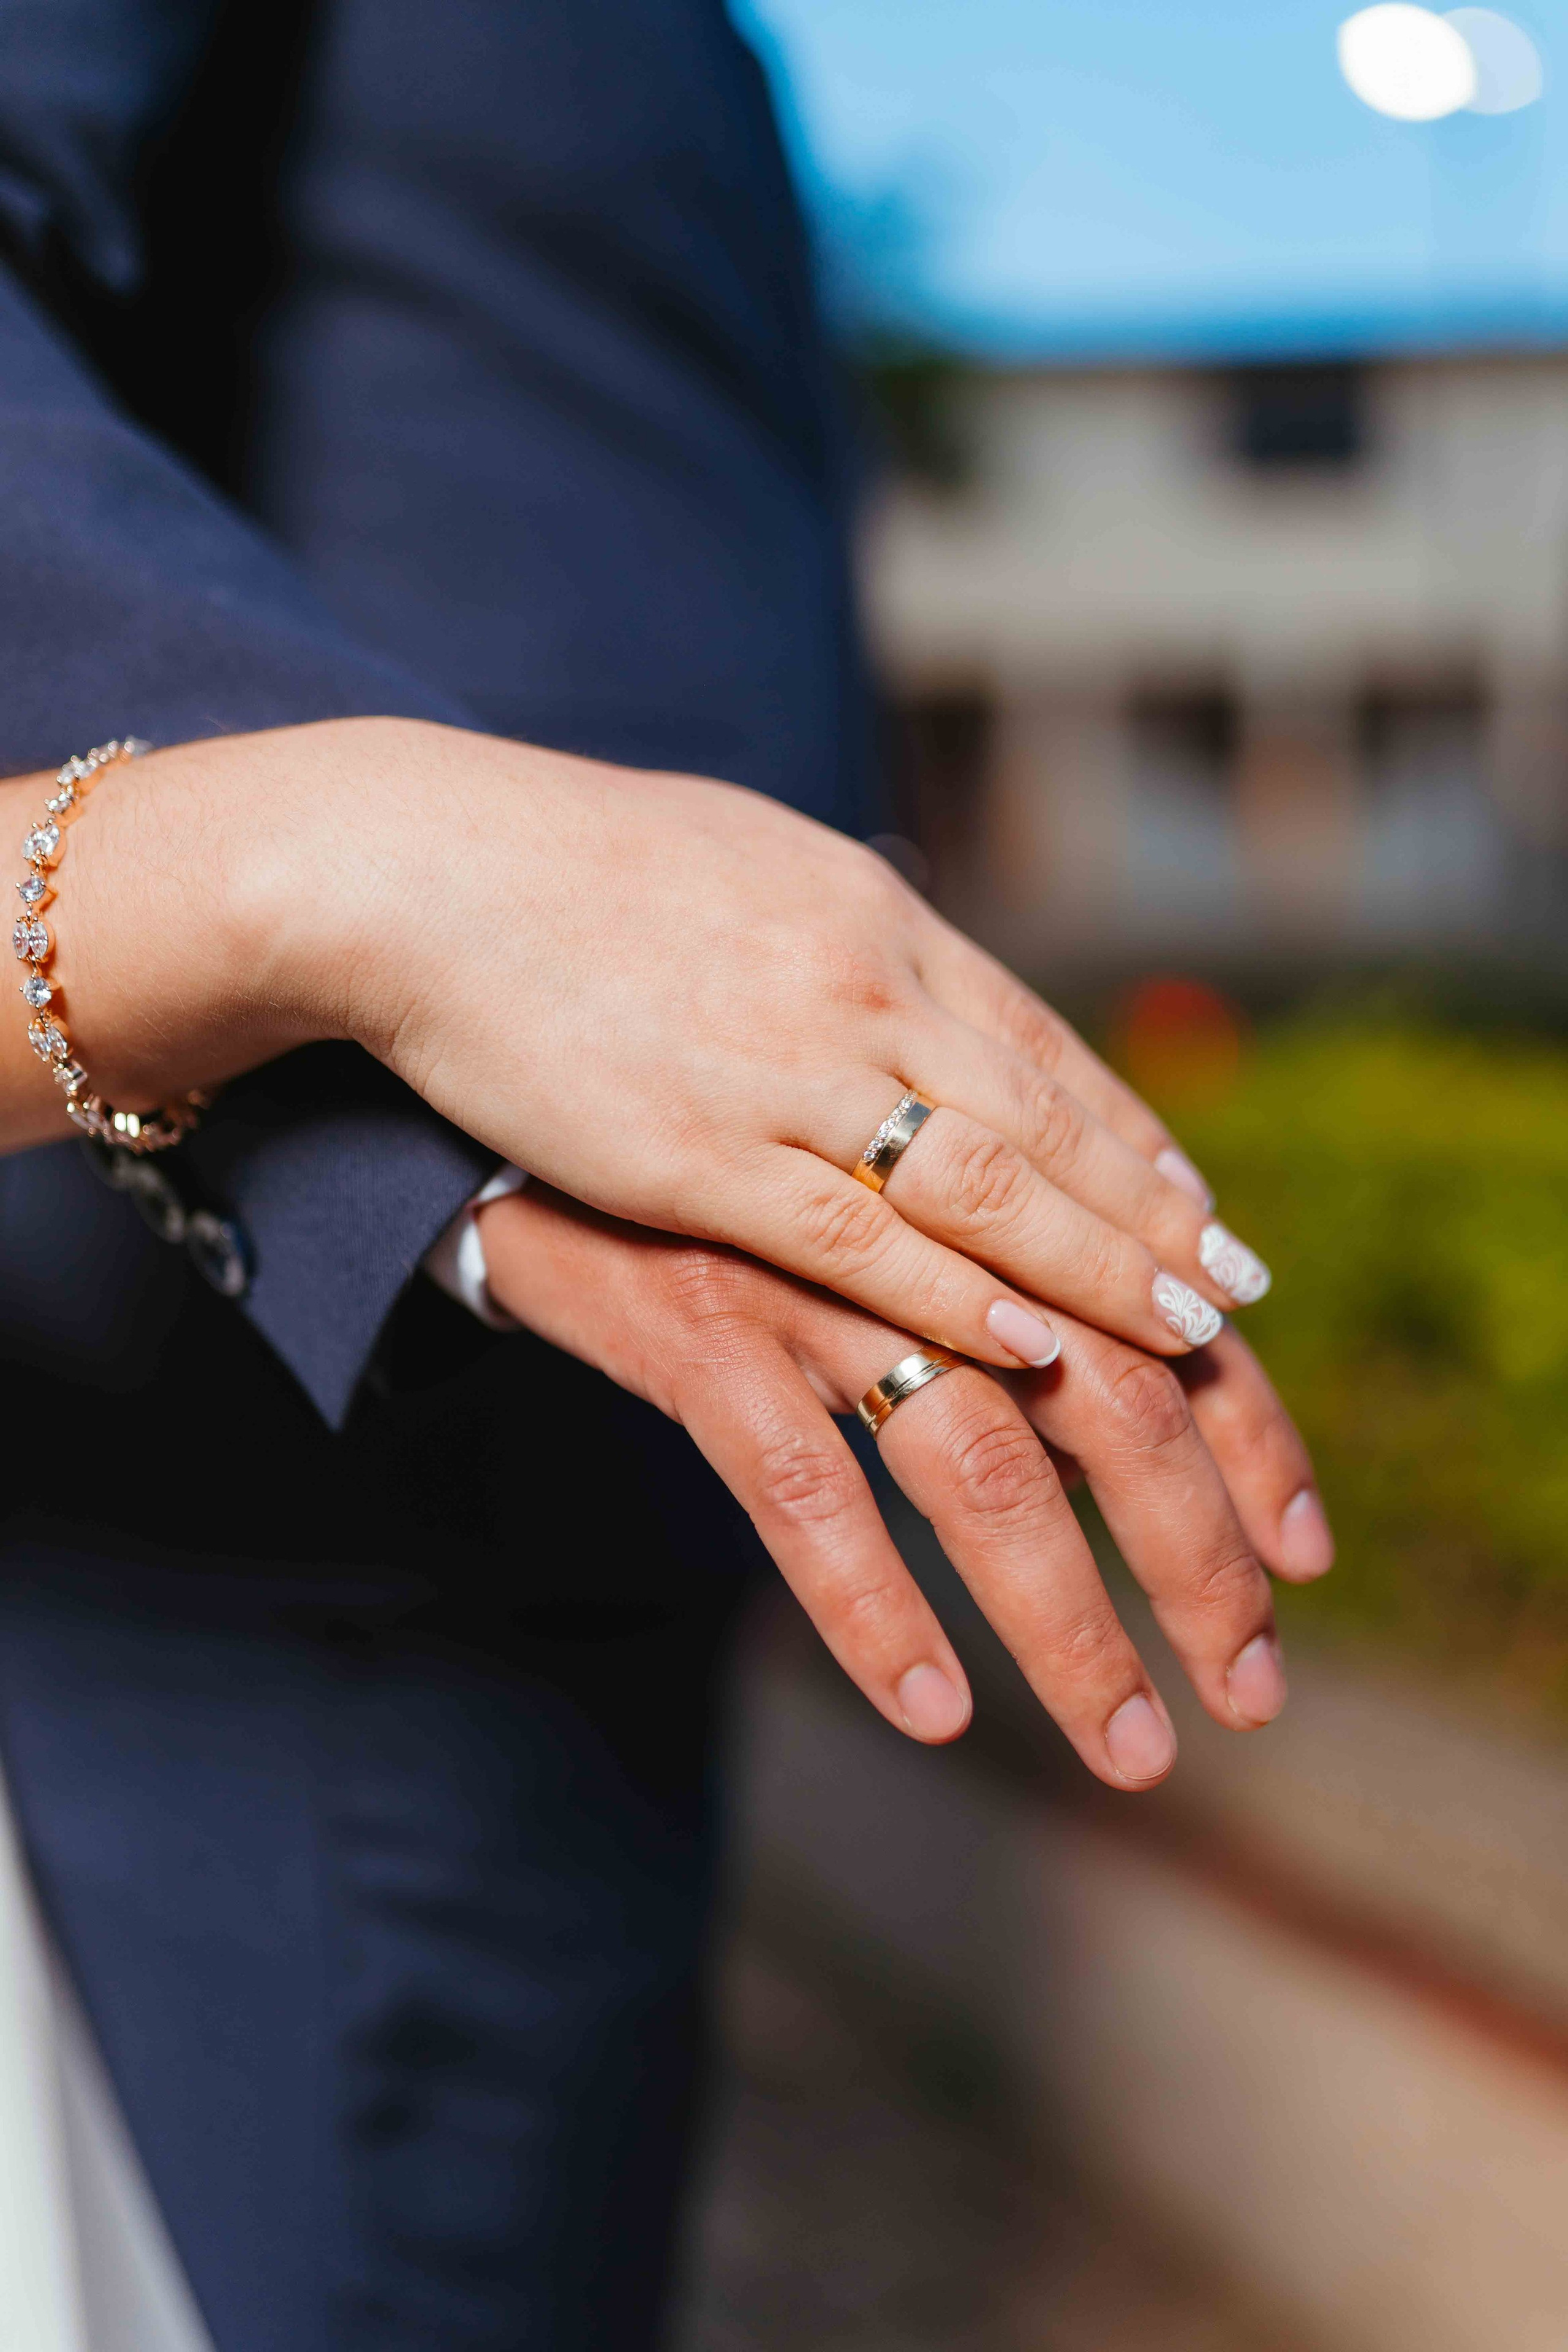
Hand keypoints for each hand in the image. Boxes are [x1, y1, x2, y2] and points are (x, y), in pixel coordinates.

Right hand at [12, 718, 1266, 1365]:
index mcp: (878, 924)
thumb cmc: (579, 874)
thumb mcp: (754, 876)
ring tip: (1186, 1351)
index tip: (1208, 1221)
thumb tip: (927, 992)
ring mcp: (784, 1074)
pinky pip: (855, 1242)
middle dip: (1157, 1232)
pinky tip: (1032, 1349)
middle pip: (1049, 1132)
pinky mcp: (695, 1155)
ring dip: (1099, 1278)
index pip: (1049, 1054)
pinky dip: (954, 1298)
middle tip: (1239, 1312)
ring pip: (983, 1195)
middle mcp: (860, 993)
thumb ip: (852, 947)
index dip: (1140, 1148)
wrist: (422, 867)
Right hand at [476, 1184, 1333, 1790]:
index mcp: (987, 1215)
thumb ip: (1005, 1317)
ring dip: (1067, 1621)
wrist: (536, 1145)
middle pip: (1109, 1401)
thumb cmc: (735, 1219)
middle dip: (1196, 1558)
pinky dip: (875, 1606)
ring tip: (1127, 1748)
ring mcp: (816, 1285)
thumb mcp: (887, 1250)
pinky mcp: (701, 1334)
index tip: (1305, 1563)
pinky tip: (935, 1711)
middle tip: (1247, 1694)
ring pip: (976, 1461)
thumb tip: (1123, 1447)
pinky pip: (805, 1488)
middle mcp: (925, 1240)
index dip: (1255, 1445)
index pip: (1166, 1333)